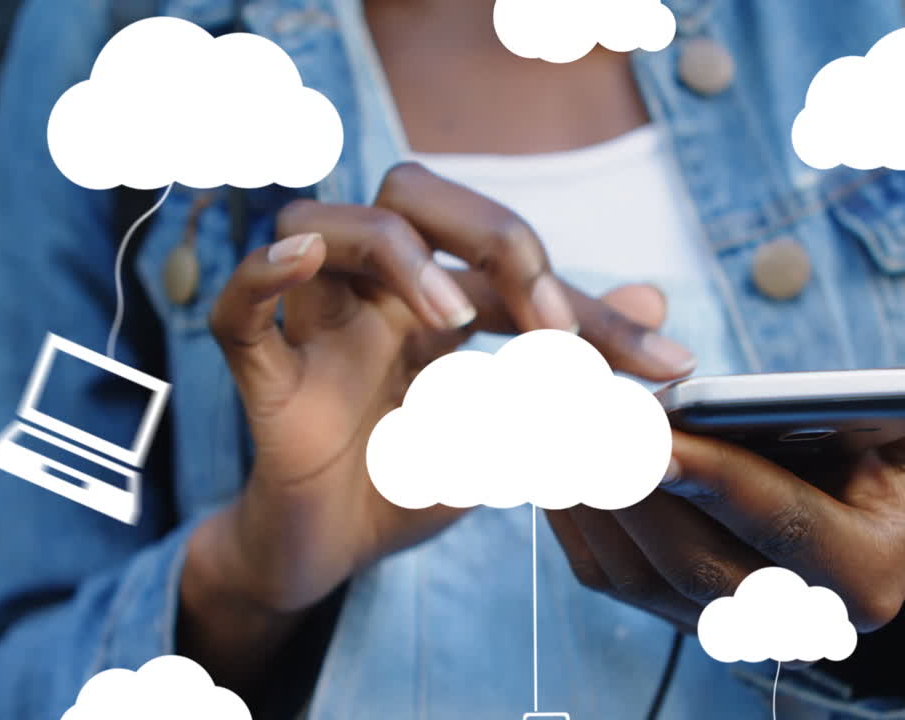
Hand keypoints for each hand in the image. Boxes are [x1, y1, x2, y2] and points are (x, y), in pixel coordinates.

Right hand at [180, 163, 696, 678]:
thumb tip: (658, 304)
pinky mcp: (265, 379)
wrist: (327, 556)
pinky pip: (239, 312)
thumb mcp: (509, 435)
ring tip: (452, 321)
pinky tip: (303, 261)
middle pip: (412, 196)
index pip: (512, 269)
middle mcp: (374, 295)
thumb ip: (571, 375)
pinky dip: (264, 277)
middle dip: (493, 235)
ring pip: (326, 222)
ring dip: (397, 254)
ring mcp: (315, 328)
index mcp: (432, 302)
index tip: (665, 367)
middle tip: (552, 322)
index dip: (592, 309)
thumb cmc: (406, 484)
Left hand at [547, 431, 904, 636]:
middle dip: (629, 486)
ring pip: (637, 575)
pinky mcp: (669, 615)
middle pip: (693, 560)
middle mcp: (791, 620)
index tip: (656, 430)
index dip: (716, 475)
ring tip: (551, 426)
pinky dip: (571, 517)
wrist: (844, 512)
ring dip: (587, 498)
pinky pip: (606, 574)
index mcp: (864, 577)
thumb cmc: (874, 452)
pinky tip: (549, 458)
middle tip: (579, 420)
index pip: (779, 521)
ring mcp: (723, 627)